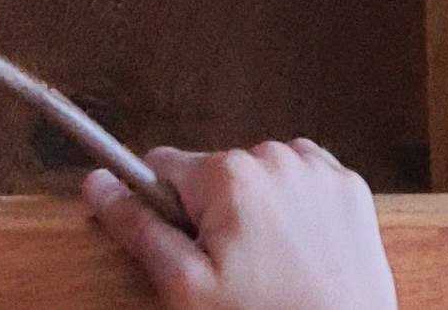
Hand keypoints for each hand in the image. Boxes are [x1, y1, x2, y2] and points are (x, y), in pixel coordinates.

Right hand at [85, 144, 396, 309]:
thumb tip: (98, 182)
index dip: (164, 210)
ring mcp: (316, 171)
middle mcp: (273, 156)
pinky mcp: (349, 188)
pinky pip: (302, 181)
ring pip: (258, 176)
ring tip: (272, 268)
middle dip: (214, 216)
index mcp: (228, 175)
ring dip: (256, 210)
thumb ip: (138, 229)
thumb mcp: (187, 290)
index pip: (163, 168)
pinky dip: (295, 208)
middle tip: (234, 273)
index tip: (182, 247)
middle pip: (213, 175)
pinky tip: (300, 252)